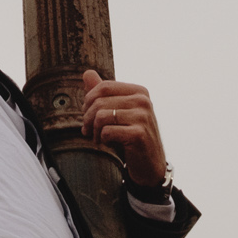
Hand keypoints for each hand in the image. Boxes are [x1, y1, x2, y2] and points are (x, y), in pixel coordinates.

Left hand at [80, 69, 167, 188]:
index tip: (87, 115)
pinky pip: (107, 131)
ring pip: (101, 116)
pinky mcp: (139, 134)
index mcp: (139, 91)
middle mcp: (143, 101)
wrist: (151, 165)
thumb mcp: (118, 112)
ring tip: (97, 138)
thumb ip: (103, 92)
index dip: (88, 101)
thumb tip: (87, 73)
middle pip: (100, 101)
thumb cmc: (131, 136)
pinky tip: (107, 144)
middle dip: (88, 117)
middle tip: (87, 130)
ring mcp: (143, 117)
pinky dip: (102, 139)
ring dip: (94, 130)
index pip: (103, 87)